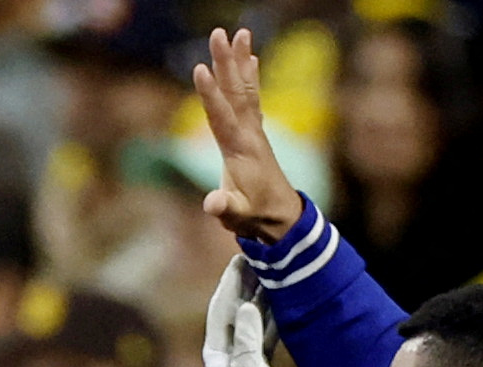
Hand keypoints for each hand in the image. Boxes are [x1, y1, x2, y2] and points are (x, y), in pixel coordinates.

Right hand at [193, 27, 302, 241]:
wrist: (282, 217)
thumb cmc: (255, 217)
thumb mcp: (236, 217)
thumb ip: (225, 208)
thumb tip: (212, 204)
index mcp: (240, 150)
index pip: (221, 117)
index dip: (210, 94)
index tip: (200, 69)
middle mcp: (248, 134)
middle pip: (235, 92)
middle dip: (226, 63)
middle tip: (220, 33)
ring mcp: (254, 131)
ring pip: (245, 89)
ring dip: (240, 60)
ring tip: (239, 33)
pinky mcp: (254, 131)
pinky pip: (252, 97)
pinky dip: (250, 76)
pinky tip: (251, 57)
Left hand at [194, 259, 285, 366]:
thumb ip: (248, 338)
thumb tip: (247, 306)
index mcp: (218, 347)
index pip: (223, 306)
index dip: (231, 281)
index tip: (240, 258)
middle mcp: (228, 347)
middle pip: (237, 306)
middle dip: (247, 281)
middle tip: (258, 255)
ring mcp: (244, 354)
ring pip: (253, 317)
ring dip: (262, 294)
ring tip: (274, 271)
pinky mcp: (259, 363)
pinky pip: (267, 332)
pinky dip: (274, 314)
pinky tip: (284, 300)